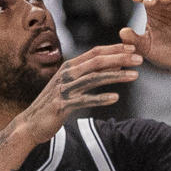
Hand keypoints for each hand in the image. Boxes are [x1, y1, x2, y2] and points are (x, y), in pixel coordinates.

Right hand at [15, 42, 141, 143]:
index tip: (133, 47)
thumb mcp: (72, 84)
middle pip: (97, 61)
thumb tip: (116, 64)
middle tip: (140, 58)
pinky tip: (115, 98)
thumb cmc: (55, 102)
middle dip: (120, 58)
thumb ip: (91, 73)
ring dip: (117, 75)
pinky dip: (101, 98)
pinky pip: (85, 100)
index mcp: (70, 66)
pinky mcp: (63, 105)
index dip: (115, 48)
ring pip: (95, 78)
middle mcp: (67, 74)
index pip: (95, 52)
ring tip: (135, 75)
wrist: (31, 123)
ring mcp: (65, 89)